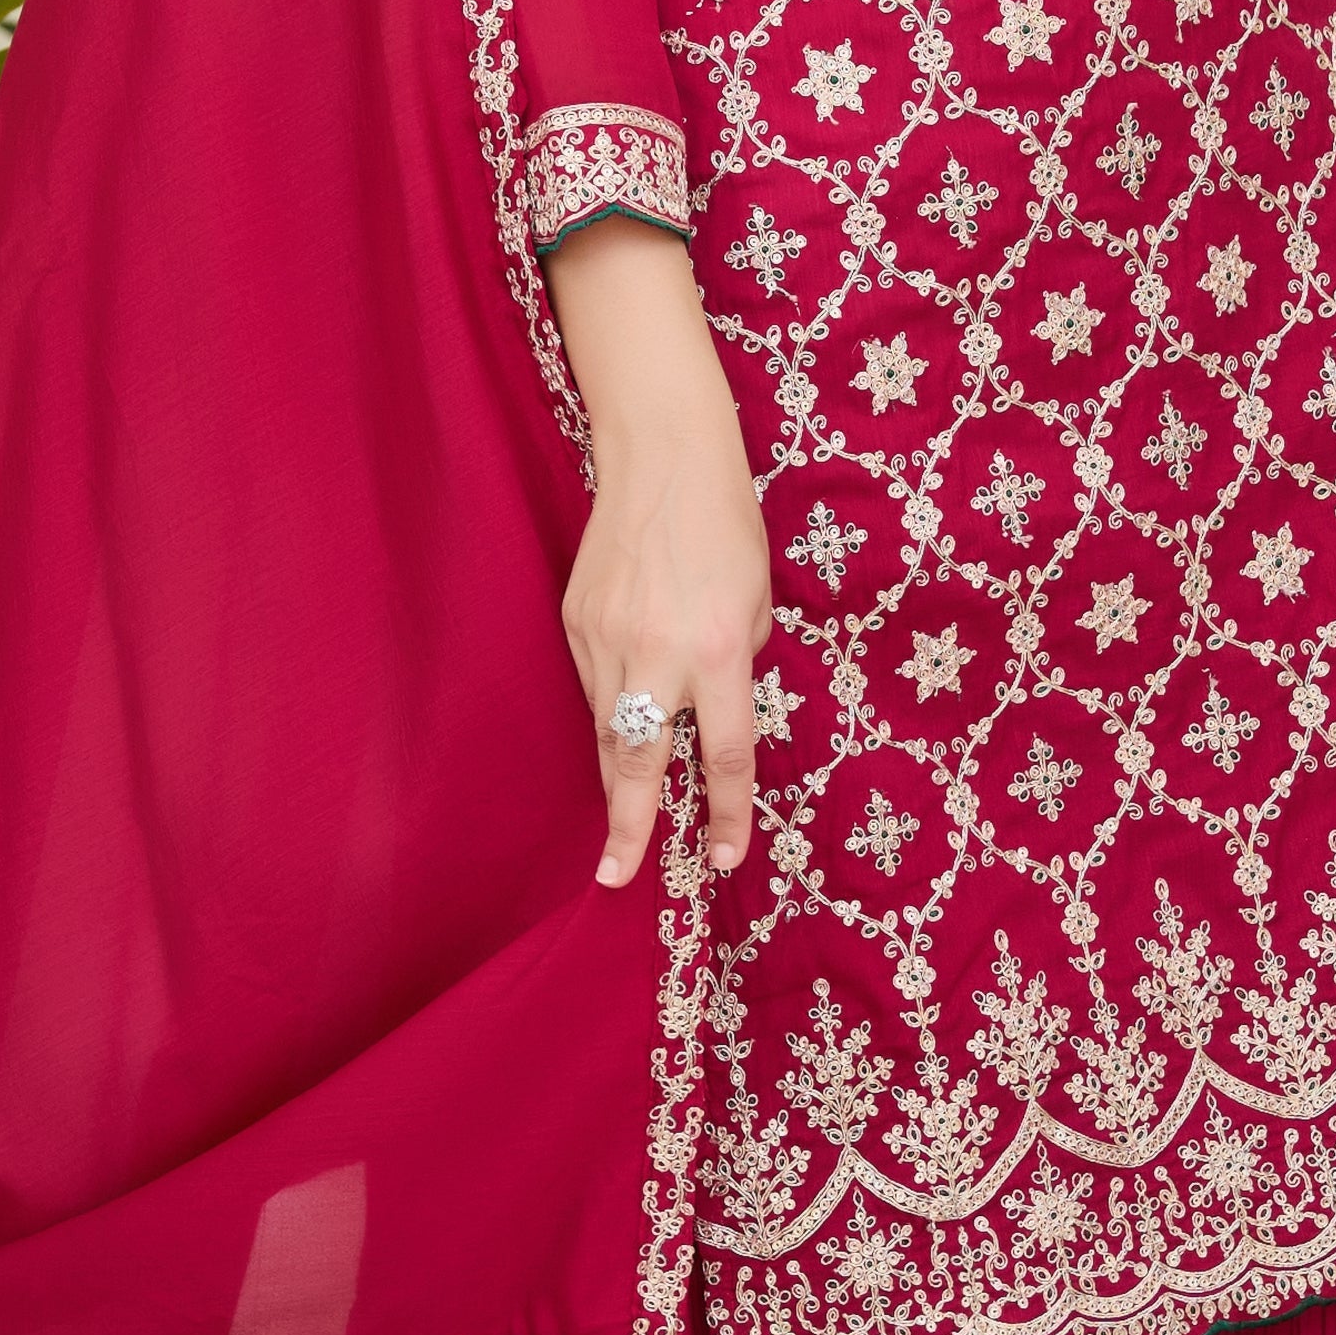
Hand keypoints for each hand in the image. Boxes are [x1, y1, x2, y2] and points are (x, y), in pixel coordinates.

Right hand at [541, 218, 773, 884]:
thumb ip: (737, 665)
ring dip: (619, 776)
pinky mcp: (577, 620)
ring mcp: (608, 638)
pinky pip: (596, 682)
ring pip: (610, 728)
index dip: (727, 814)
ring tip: (622, 824)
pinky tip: (623, 712)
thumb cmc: (727, 527)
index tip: (722, 858)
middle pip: (641, 761)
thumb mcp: (758, 602)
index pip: (726, 755)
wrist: (664, 457)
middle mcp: (660, 652)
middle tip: (619, 877)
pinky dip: (612, 706)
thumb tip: (712, 712)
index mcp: (720, 650)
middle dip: (631, 826)